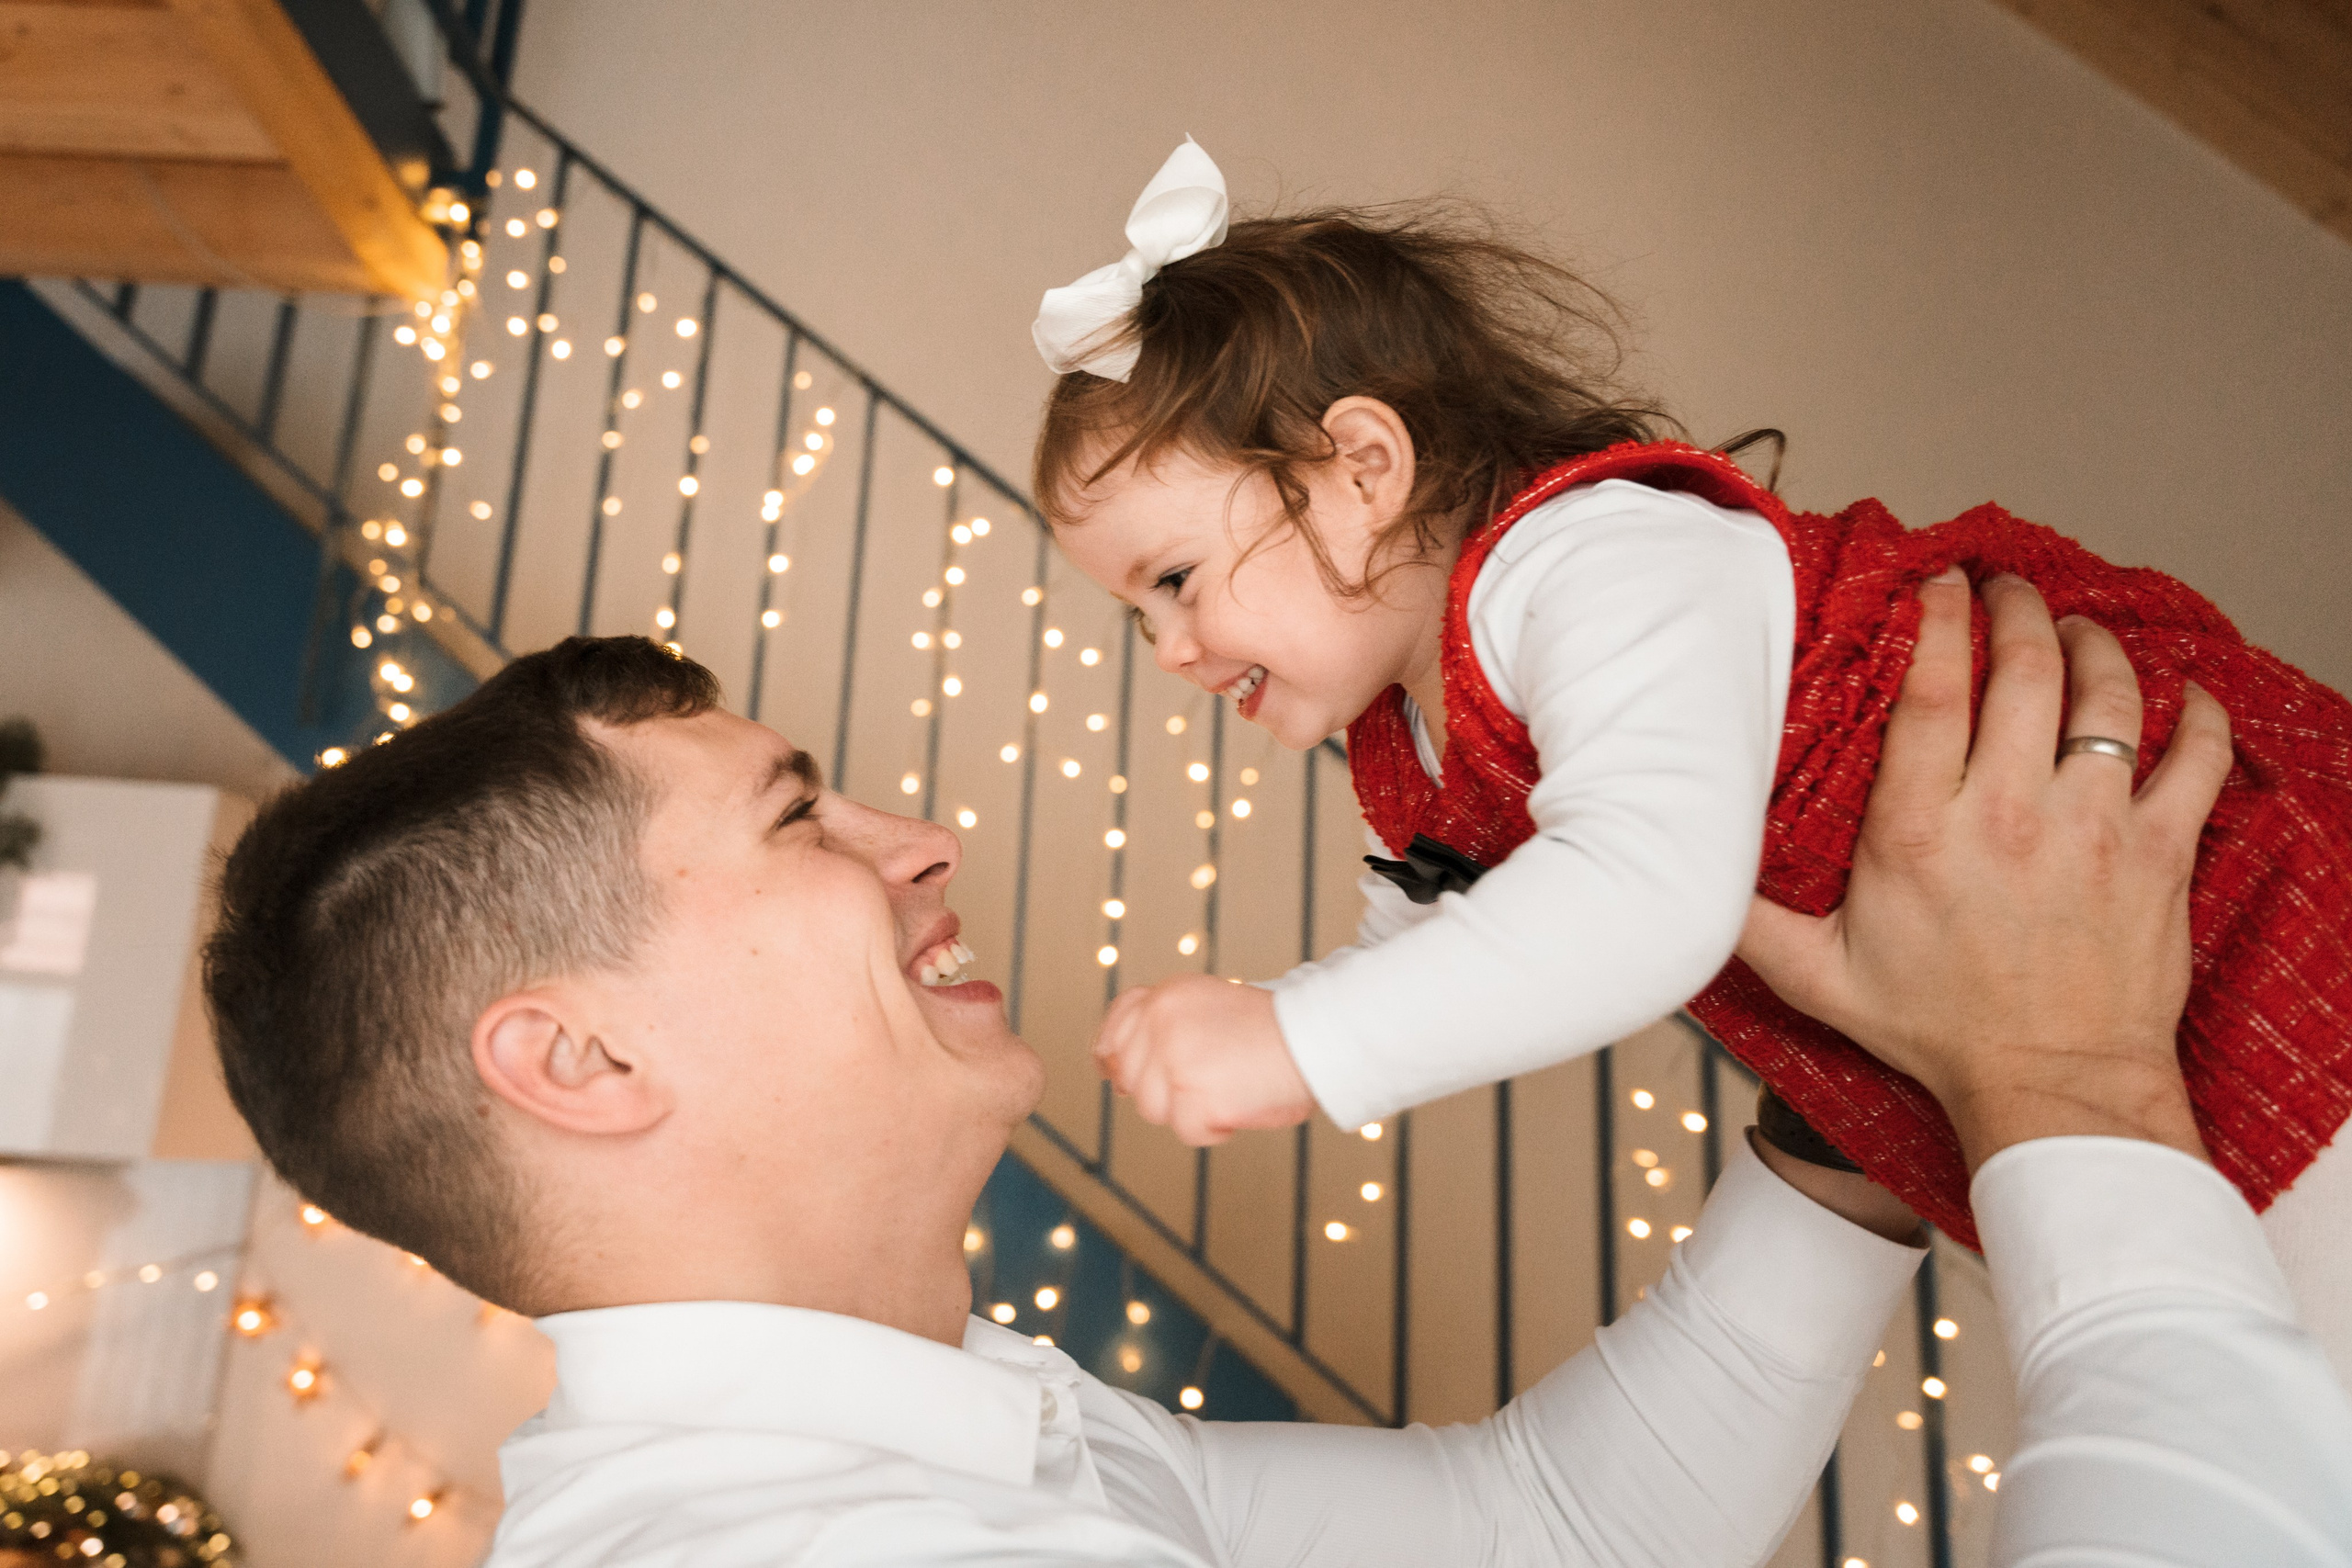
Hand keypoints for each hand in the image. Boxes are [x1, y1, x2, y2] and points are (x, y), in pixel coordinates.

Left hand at [1093, 976, 1315, 1145]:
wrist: (1315, 1040)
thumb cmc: (1270, 1031)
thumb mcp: (1207, 1004)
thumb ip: (1162, 1025)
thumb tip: (1111, 1073)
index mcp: (1166, 996)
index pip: (1116, 1024)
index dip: (1112, 1053)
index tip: (1114, 1071)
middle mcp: (1162, 1023)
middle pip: (1130, 1076)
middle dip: (1159, 1088)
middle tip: (1204, 1082)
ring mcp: (1176, 1061)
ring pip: (1152, 1109)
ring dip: (1187, 1110)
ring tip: (1228, 1090)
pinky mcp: (1194, 1098)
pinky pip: (1186, 1131)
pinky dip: (1213, 1129)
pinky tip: (1239, 1107)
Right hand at [1737, 570, 2233, 1171]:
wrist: (2054, 1087)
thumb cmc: (1942, 1032)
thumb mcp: (1820, 979)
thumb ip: (1748, 921)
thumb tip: (1686, 878)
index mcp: (1920, 833)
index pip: (1932, 691)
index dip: (1937, 620)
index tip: (1937, 585)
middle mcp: (2009, 815)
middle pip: (2026, 669)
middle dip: (2018, 608)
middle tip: (2006, 589)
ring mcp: (2094, 829)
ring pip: (2109, 698)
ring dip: (2095, 644)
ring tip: (2076, 628)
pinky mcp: (2161, 853)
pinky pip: (2196, 757)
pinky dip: (2197, 713)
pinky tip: (2182, 694)